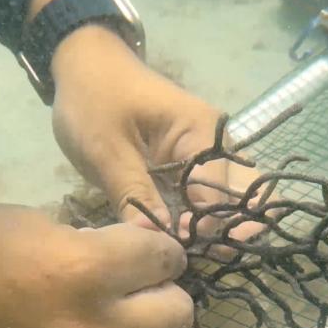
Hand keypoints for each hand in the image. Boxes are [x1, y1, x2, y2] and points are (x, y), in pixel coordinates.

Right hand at [0, 205, 193, 327]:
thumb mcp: (37, 223)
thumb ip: (94, 245)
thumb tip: (131, 259)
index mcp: (88, 271)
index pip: (167, 257)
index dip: (161, 247)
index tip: (148, 248)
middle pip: (181, 318)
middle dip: (169, 294)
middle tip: (144, 286)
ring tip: (126, 323)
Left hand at [49, 24, 263, 238]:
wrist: (85, 64)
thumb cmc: (94, 98)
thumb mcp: (105, 148)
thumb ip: (133, 194)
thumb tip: (154, 243)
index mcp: (203, 134)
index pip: (218, 195)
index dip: (201, 230)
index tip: (173, 253)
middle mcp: (218, 147)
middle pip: (242, 199)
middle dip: (228, 235)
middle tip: (199, 263)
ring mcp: (210, 157)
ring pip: (231, 202)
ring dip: (218, 232)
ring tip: (194, 259)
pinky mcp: (194, 168)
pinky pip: (208, 200)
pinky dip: (202, 222)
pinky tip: (186, 245)